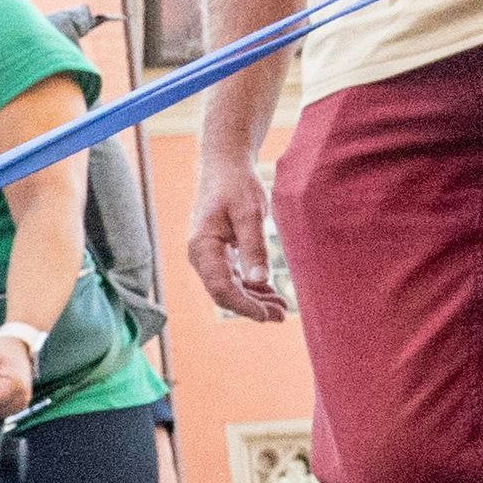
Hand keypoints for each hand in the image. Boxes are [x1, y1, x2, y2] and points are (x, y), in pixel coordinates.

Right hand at [185, 153, 287, 322]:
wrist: (225, 166)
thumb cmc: (235, 185)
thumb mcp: (249, 213)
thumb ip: (254, 247)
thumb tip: (259, 280)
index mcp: (202, 247)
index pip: (220, 287)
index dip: (243, 305)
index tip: (267, 315)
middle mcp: (201, 256)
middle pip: (224, 293)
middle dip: (252, 307)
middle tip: (281, 316)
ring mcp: (209, 256)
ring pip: (230, 288)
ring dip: (254, 300)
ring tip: (281, 309)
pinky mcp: (220, 254)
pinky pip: (234, 277)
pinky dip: (252, 288)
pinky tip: (272, 294)